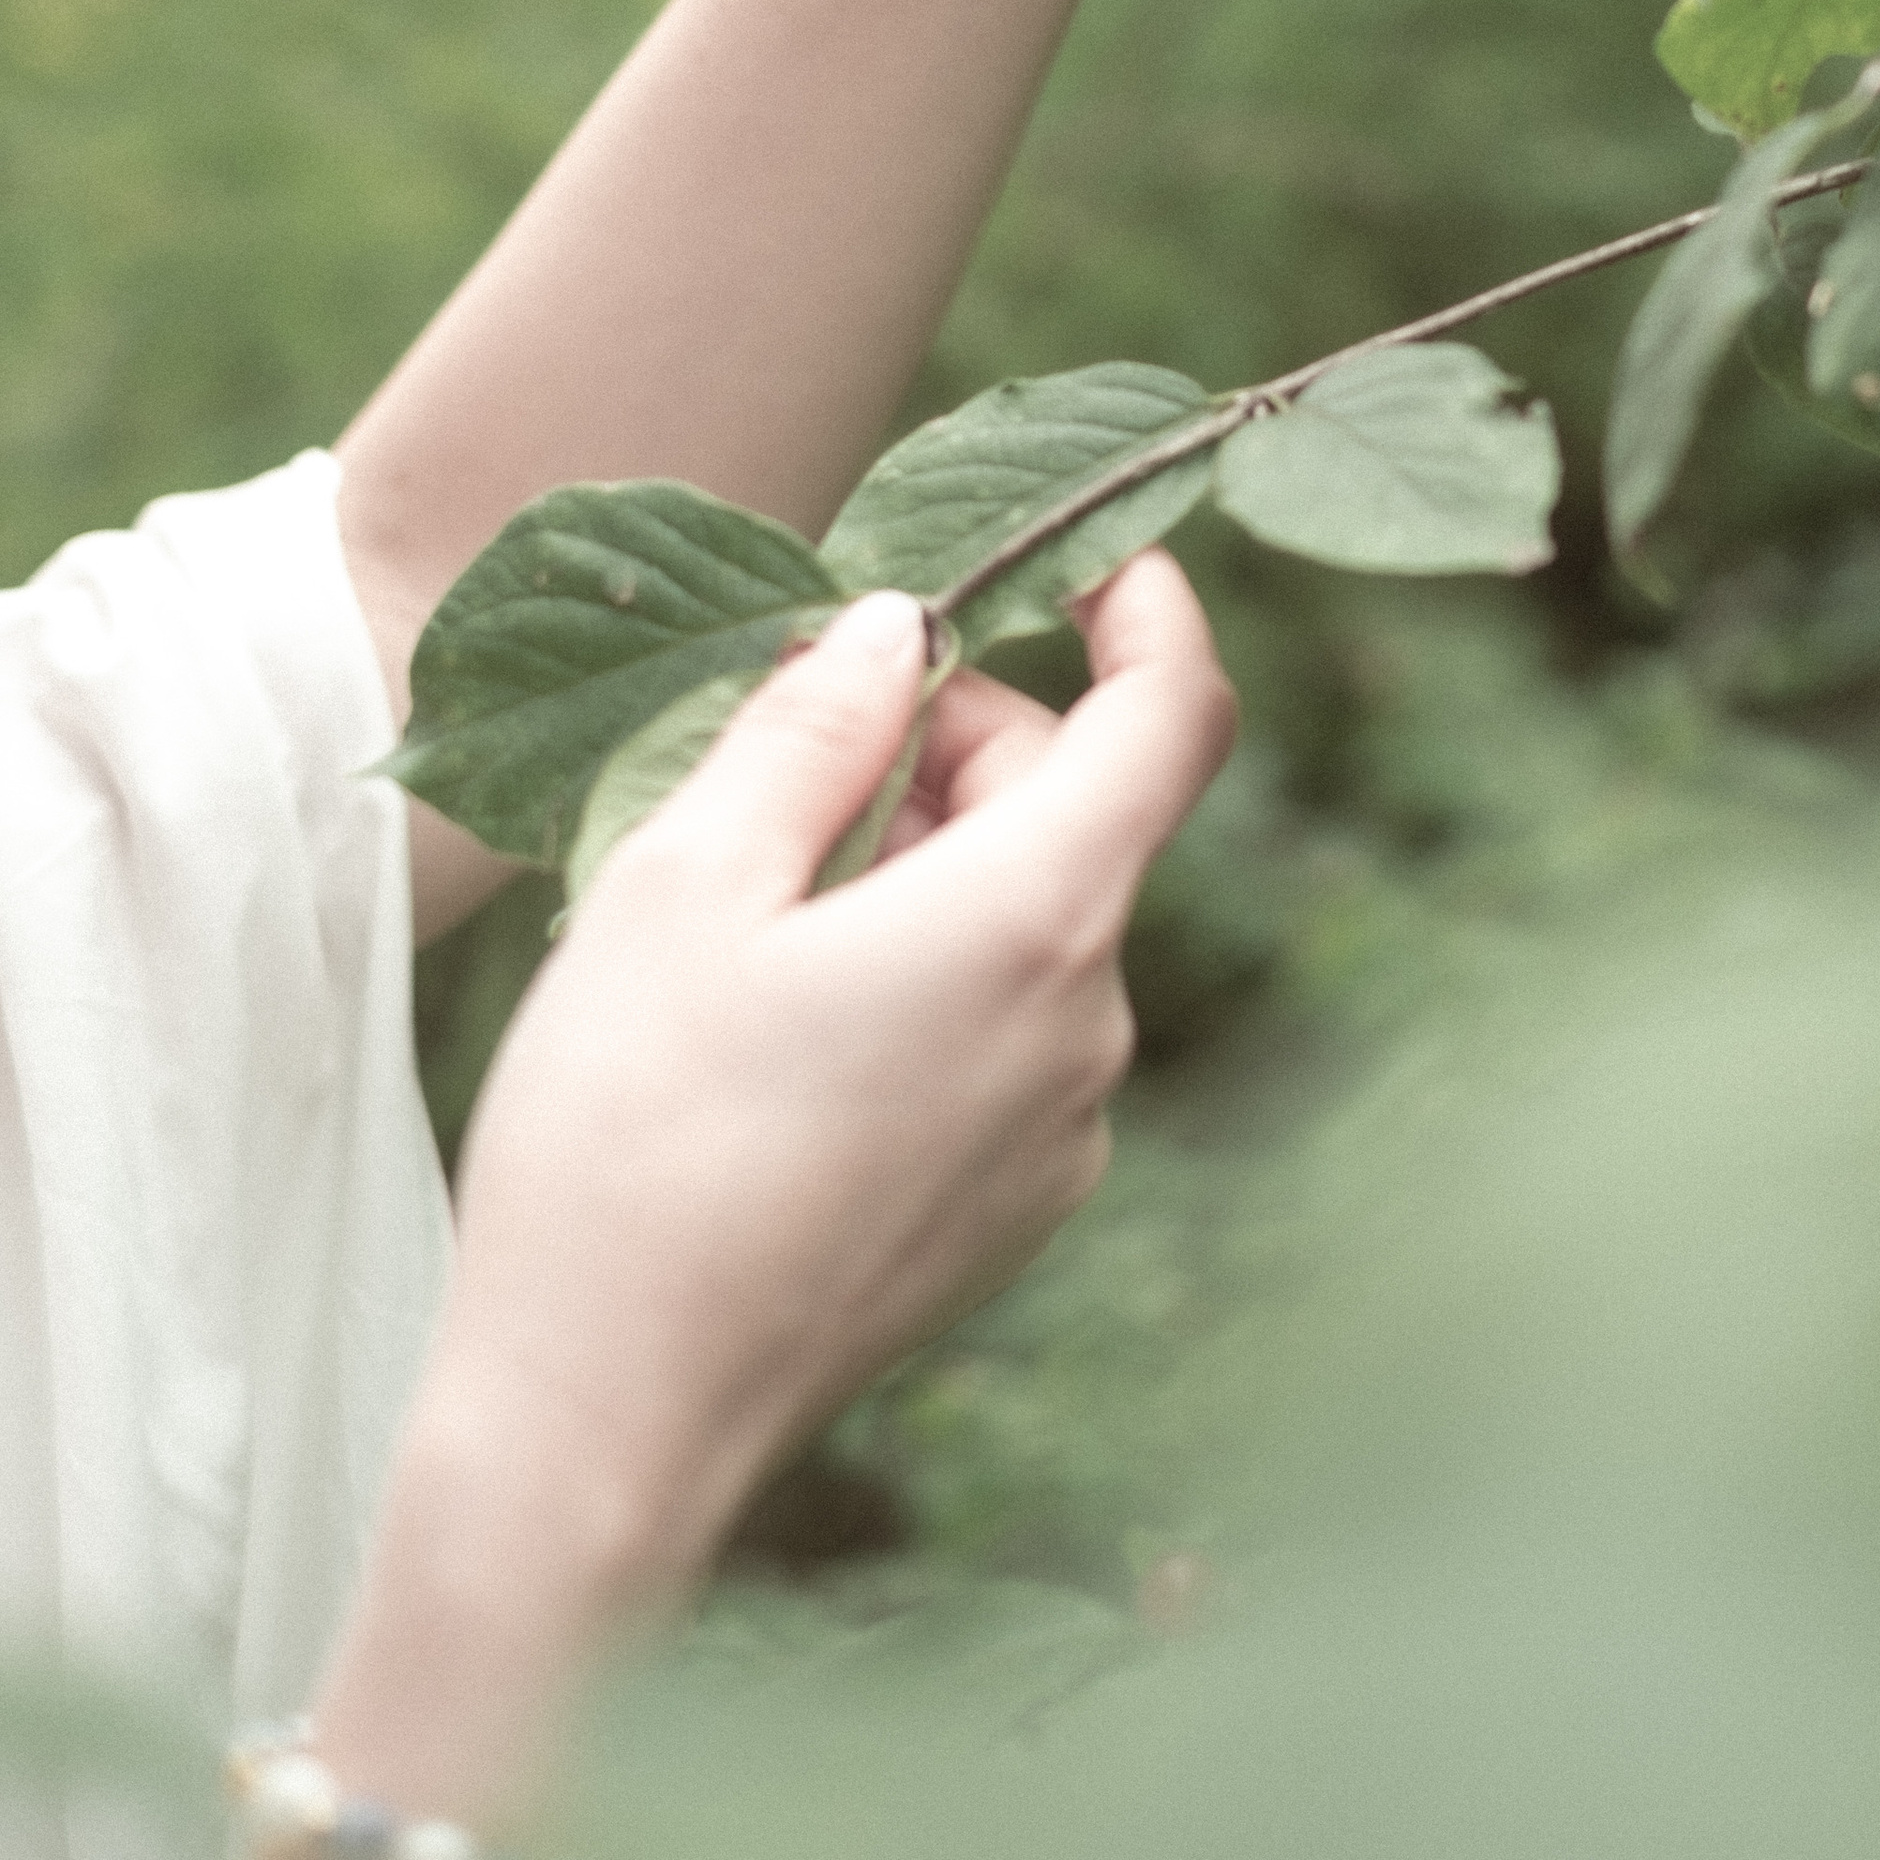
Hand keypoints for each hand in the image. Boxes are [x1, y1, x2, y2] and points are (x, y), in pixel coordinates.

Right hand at [314, 556, 1234, 1825]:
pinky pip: (1011, 1030)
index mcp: (1032, 920)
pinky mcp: (1016, 1210)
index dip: (1150, 607)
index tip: (1083, 554)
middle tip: (794, 755)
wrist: (600, 1429)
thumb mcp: (685, 880)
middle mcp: (1089, 1026)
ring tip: (757, 907)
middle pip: (1081, 811)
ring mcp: (1063, 1131)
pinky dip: (934, 972)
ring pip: (1038, 921)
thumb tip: (900, 626)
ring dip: (933, 864)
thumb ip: (813, 729)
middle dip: (963, 743)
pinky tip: (786, 1019)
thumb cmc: (627, 1137)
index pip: (1174, 714)